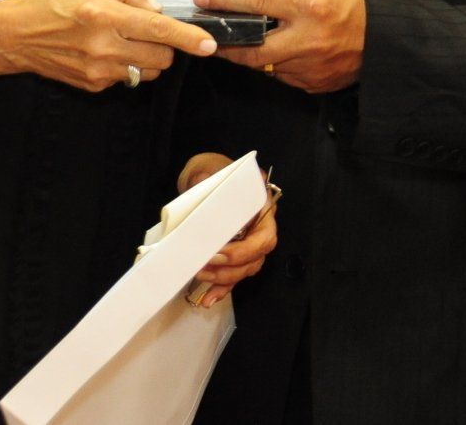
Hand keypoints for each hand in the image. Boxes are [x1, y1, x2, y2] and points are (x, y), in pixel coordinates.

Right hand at [0, 0, 215, 91]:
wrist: (14, 37)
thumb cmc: (52, 5)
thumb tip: (156, 7)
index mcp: (104, 16)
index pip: (158, 29)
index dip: (187, 37)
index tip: (208, 44)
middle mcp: (103, 46)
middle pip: (160, 56)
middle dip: (166, 45)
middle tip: (149, 31)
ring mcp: (98, 71)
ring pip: (148, 71)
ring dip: (149, 58)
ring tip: (127, 41)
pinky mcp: (93, 86)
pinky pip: (126, 78)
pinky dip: (127, 66)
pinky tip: (107, 53)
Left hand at [178, 152, 278, 307]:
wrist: (206, 174)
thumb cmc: (212, 170)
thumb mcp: (207, 167)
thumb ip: (206, 175)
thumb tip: (202, 182)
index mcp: (260, 202)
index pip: (264, 230)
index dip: (245, 247)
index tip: (219, 252)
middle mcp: (260, 223)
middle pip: (257, 254)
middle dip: (232, 266)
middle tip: (205, 266)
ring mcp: (249, 240)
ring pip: (247, 268)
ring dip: (225, 278)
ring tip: (202, 277)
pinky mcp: (235, 253)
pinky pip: (235, 275)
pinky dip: (222, 288)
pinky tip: (208, 298)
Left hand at [195, 0, 366, 92]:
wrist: (380, 39)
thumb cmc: (348, 5)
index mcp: (308, 6)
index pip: (258, 1)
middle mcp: (306, 39)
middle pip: (251, 48)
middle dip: (225, 43)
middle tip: (207, 36)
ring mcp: (308, 67)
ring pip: (264, 65)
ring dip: (250, 54)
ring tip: (240, 42)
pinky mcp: (311, 84)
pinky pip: (280, 76)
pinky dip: (272, 65)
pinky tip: (275, 54)